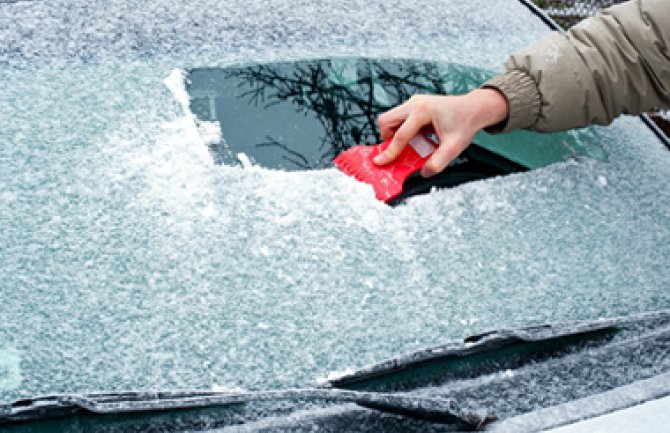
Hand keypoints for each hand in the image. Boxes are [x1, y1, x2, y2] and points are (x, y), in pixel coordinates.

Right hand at [374, 89, 508, 176]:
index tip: (379, 162)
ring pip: (390, 118)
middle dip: (387, 138)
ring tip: (411, 144)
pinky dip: (401, 130)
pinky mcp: (415, 105)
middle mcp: (415, 103)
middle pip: (386, 120)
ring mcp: (414, 102)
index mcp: (423, 111)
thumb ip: (439, 161)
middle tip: (398, 151)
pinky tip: (418, 137)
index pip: (400, 134)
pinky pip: (399, 118)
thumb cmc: (465, 123)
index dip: (390, 151)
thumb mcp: (455, 147)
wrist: (474, 109)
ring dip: (394, 134)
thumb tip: (425, 173)